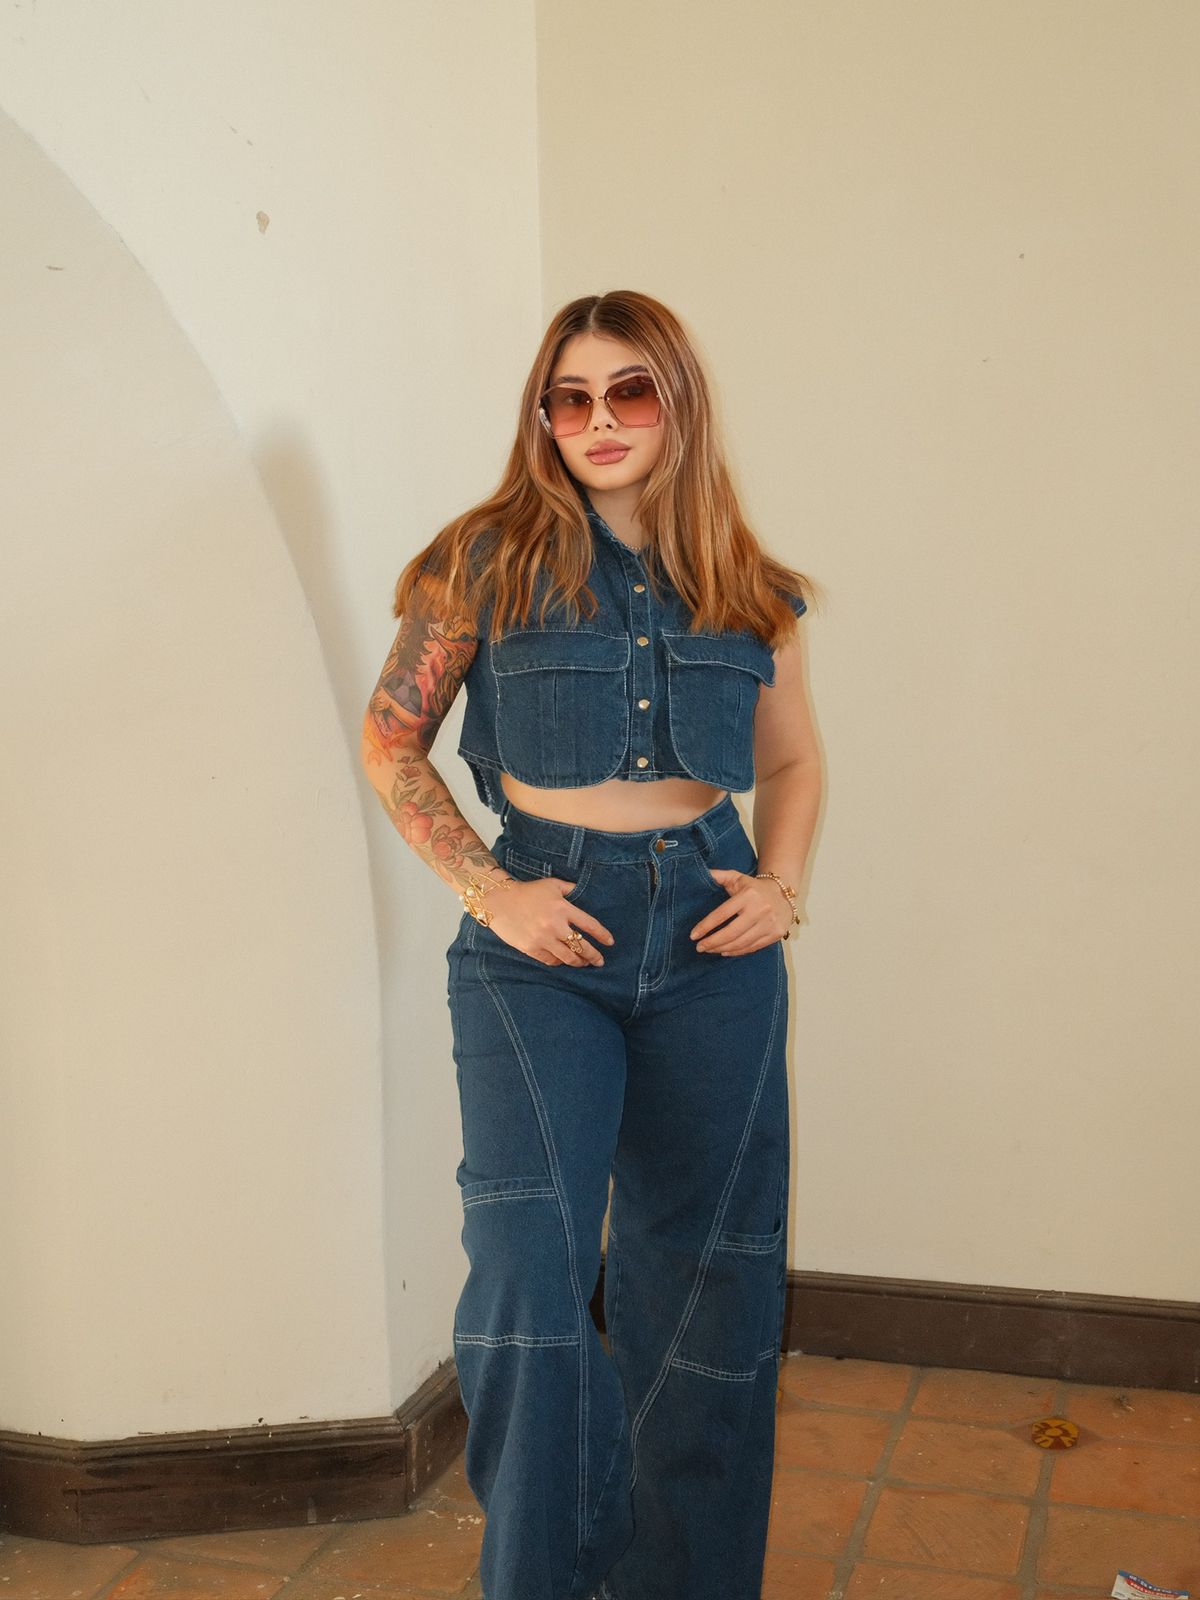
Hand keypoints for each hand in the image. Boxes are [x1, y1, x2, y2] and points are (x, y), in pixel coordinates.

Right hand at [486, 877, 614, 967]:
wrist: (499, 900)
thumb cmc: (527, 891)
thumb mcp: (552, 884)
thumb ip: (570, 889)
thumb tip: (583, 890)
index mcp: (563, 908)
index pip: (589, 925)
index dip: (602, 935)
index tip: (610, 943)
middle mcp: (555, 925)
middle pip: (581, 946)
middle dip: (594, 956)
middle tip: (600, 961)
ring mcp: (542, 938)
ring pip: (568, 957)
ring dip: (578, 962)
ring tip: (583, 963)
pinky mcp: (531, 948)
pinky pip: (551, 961)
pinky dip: (559, 962)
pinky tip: (563, 961)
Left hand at [690, 869, 791, 955]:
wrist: (783, 894)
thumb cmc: (754, 887)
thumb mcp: (736, 877)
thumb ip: (718, 875)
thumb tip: (699, 873)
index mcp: (748, 895)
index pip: (722, 914)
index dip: (706, 926)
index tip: (693, 935)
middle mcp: (760, 909)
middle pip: (731, 932)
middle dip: (712, 942)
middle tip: (699, 947)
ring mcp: (770, 923)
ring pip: (741, 942)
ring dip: (722, 949)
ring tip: (710, 950)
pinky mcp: (776, 934)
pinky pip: (752, 947)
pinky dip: (737, 952)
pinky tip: (725, 952)